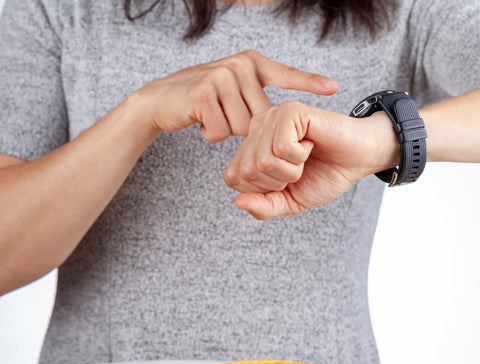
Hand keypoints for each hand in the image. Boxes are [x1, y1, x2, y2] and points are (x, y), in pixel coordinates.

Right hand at [132, 50, 337, 142]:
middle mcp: (239, 65)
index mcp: (251, 63)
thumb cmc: (203, 99)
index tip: (334, 88)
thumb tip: (275, 122)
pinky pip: (221, 131)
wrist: (161, 99)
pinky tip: (199, 119)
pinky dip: (210, 133)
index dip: (309, 82)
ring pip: (241, 128)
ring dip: (224, 130)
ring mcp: (221, 76)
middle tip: (221, 114)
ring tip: (210, 115)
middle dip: (242, 127)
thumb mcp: (232, 92)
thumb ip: (255, 100)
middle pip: (260, 118)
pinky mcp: (203, 93)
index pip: (285, 75)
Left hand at [224, 101, 398, 218]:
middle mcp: (257, 128)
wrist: (358, 160)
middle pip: (246, 171)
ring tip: (305, 156)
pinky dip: (300, 156)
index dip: (262, 190)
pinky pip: (282, 147)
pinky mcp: (291, 111)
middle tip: (298, 168)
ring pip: (264, 160)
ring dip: (291, 170)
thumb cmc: (324, 176)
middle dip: (277, 181)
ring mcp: (272, 117)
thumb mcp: (289, 201)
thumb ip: (263, 206)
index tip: (285, 179)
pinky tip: (310, 144)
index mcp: (251, 147)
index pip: (233, 178)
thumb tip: (238, 202)